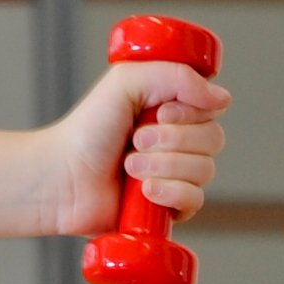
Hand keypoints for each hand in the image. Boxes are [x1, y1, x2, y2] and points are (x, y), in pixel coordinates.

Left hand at [46, 55, 231, 236]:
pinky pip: (195, 201)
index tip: (159, 113)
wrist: (62, 176)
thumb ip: (176, 76)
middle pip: (214, 139)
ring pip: (205, 170)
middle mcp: (180, 142)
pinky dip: (169, 193)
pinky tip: (143, 192)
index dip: (190, 112)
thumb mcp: (127, 81)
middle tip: (134, 141)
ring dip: (163, 166)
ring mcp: (176, 175)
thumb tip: (221, 98)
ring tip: (129, 166)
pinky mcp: (170, 208)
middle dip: (171, 140)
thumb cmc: (88, 129)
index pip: (213, 108)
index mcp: (174, 109)